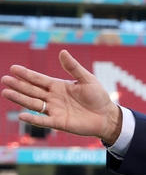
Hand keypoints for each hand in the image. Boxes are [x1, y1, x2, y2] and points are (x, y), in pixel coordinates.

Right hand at [1, 49, 121, 142]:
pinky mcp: (59, 122)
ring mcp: (54, 110)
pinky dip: (32, 119)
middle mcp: (53, 98)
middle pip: (32, 91)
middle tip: (5, 79)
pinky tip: (21, 116)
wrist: (107, 116)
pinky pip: (43, 121)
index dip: (26, 74)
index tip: (13, 68)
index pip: (39, 79)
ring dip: (20, 99)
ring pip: (33, 104)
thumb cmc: (98, 96)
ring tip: (6, 92)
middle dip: (18, 85)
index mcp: (58, 86)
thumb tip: (62, 52)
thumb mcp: (87, 79)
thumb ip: (73, 68)